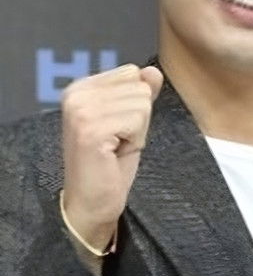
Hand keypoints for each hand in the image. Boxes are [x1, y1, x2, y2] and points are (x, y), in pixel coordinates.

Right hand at [61, 64, 163, 248]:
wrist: (91, 204)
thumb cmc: (110, 164)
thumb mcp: (130, 120)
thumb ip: (139, 93)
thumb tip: (153, 71)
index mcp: (80, 87)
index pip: (132, 72)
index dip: (133, 103)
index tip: (116, 127)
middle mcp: (76, 93)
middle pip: (139, 86)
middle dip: (138, 117)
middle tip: (117, 141)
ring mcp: (81, 110)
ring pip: (142, 102)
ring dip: (138, 130)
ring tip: (116, 147)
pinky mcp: (90, 129)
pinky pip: (138, 120)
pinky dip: (136, 140)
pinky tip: (115, 154)